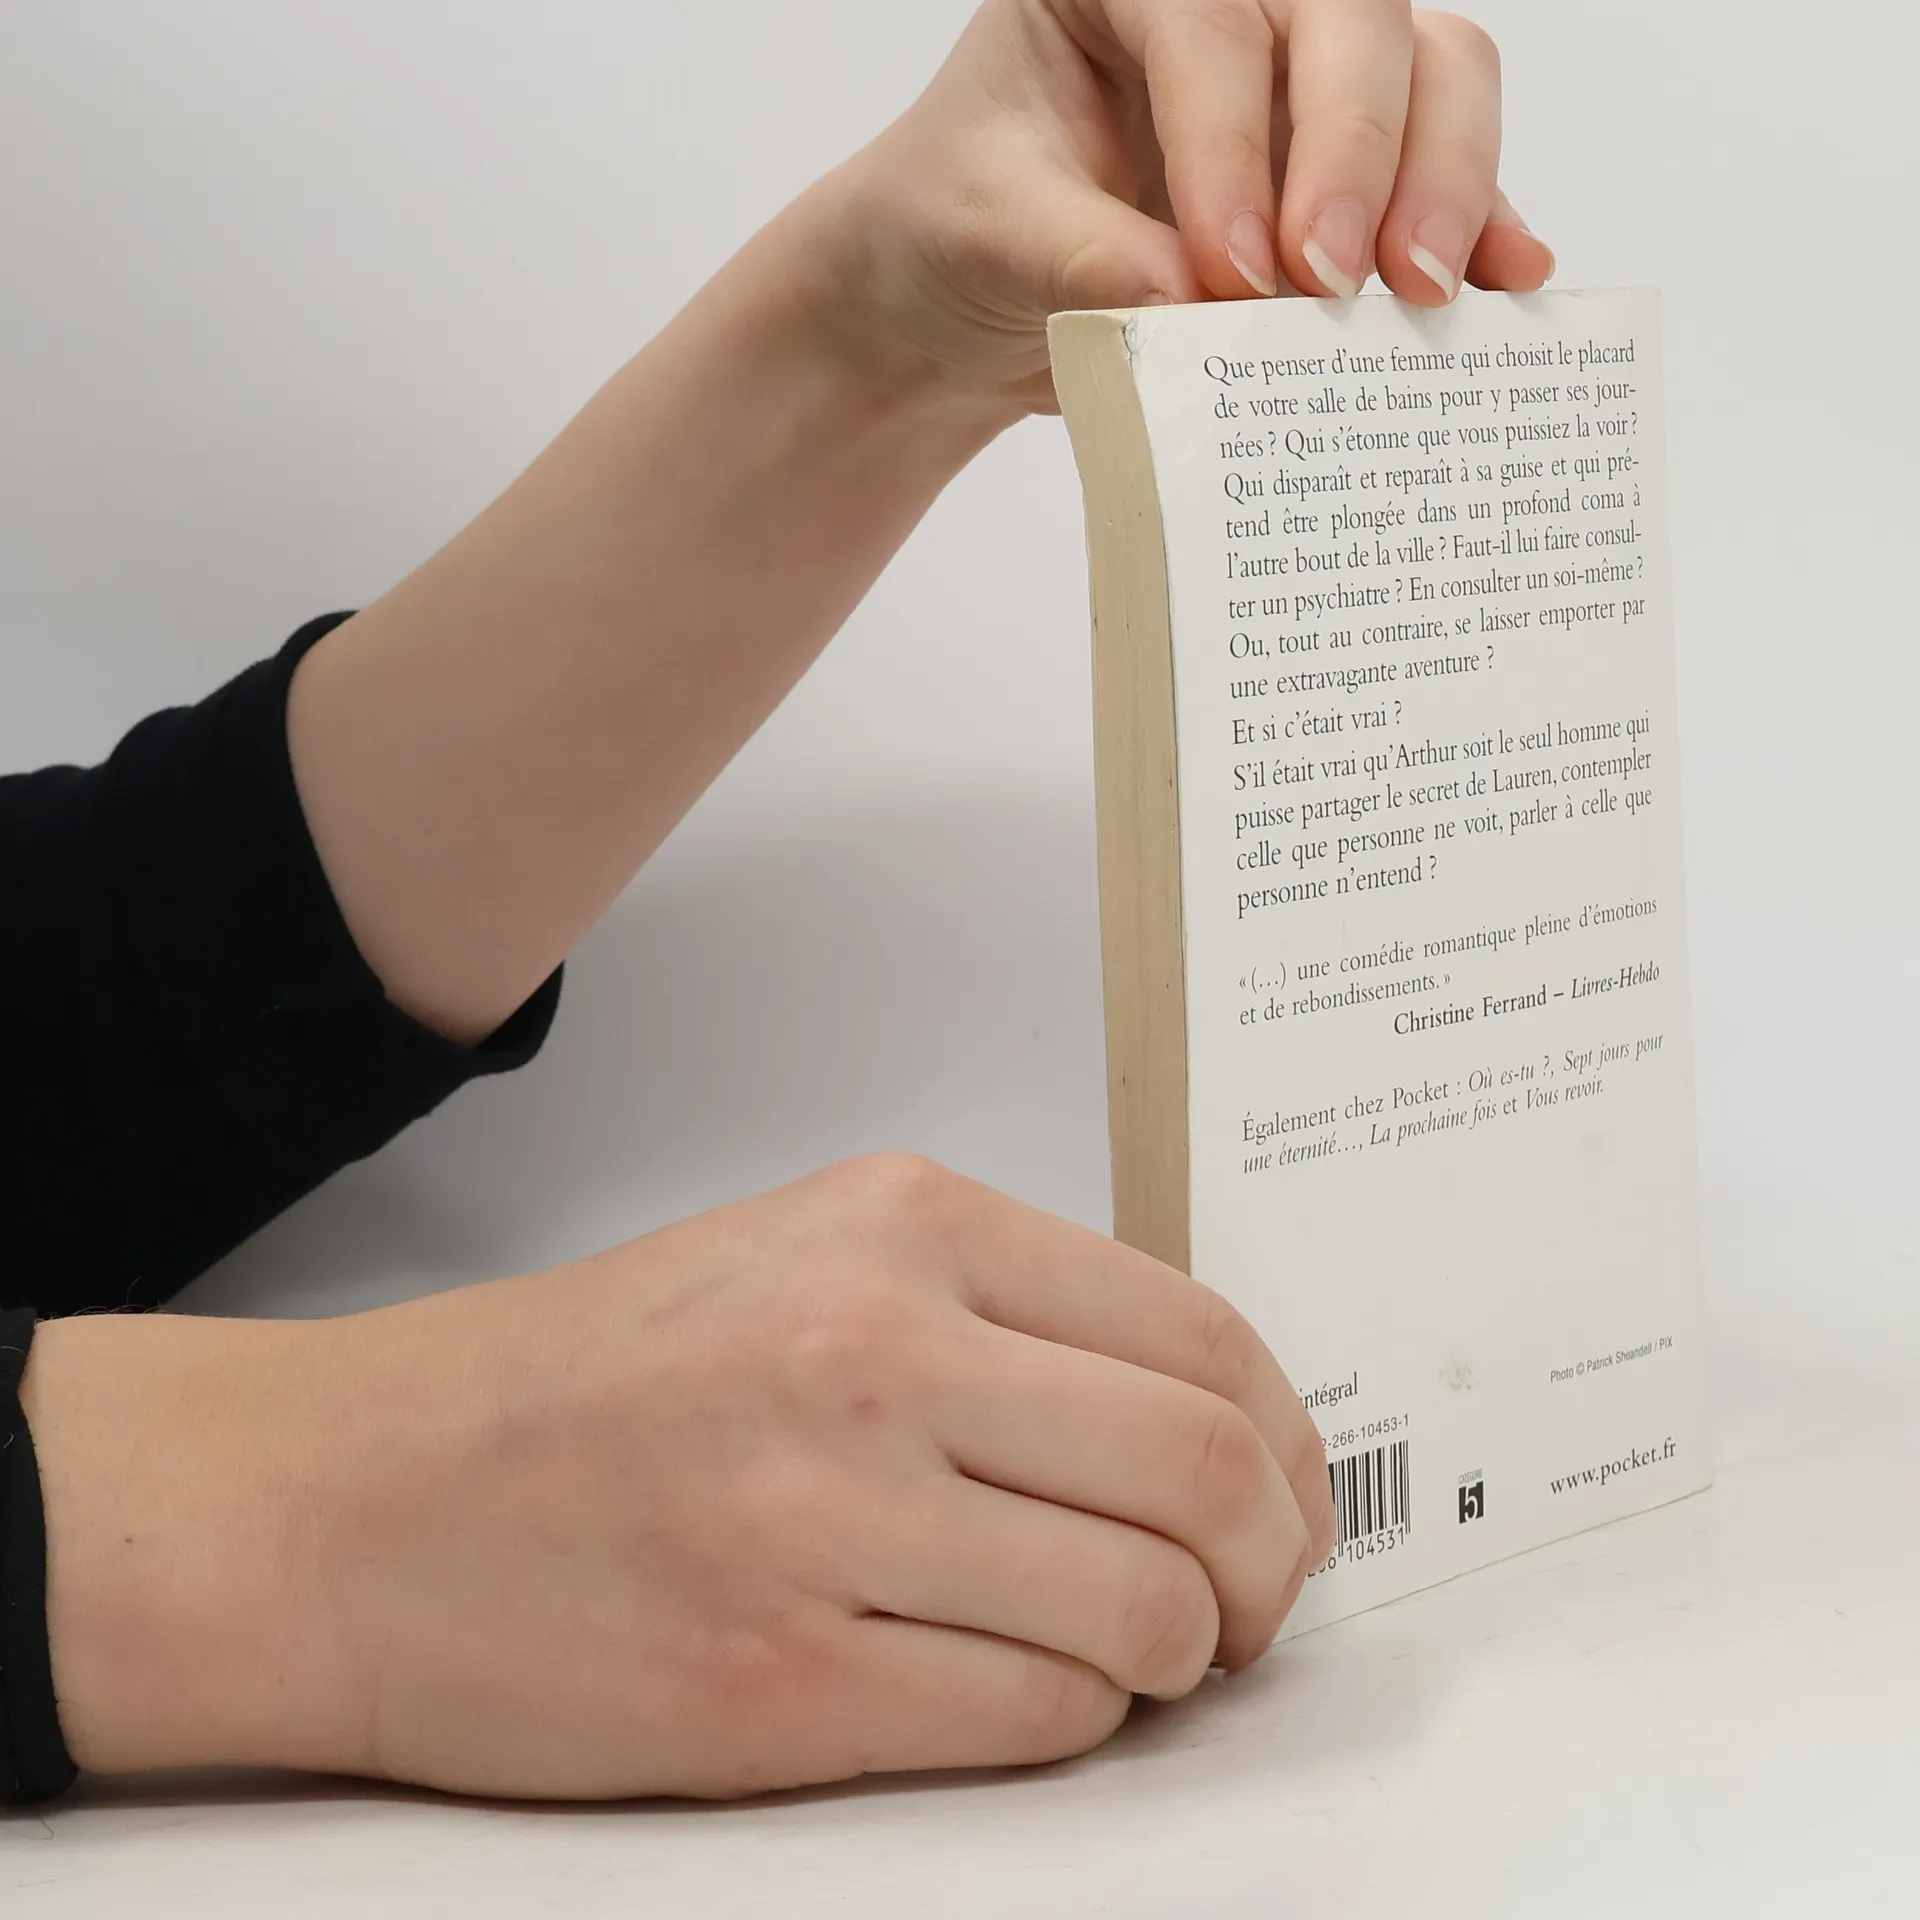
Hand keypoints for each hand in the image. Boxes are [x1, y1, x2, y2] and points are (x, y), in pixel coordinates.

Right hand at [28, 1156, 1333, 1798]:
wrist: (362, 1501)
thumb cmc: (585, 1388)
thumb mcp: (804, 1261)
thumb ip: (997, 1316)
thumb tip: (1192, 1418)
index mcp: (899, 1225)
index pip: (1199, 1335)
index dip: (1284, 1444)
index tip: (1284, 1501)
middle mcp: (875, 1348)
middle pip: (1207, 1472)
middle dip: (1267, 1567)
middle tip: (1243, 1606)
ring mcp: (830, 1518)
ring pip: (1146, 1613)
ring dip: (1176, 1656)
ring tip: (1130, 1655)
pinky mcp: (782, 1686)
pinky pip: (1038, 1718)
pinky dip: (1073, 1720)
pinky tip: (1018, 1690)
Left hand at [828, 0, 1554, 410]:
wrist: (959, 296)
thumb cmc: (958, 232)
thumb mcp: (987, 236)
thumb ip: (1082, 259)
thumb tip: (1189, 302)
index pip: (1209, 27)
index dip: (1232, 146)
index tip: (1234, 273)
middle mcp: (1234, 2)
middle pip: (1351, 22)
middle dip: (1359, 154)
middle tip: (1338, 283)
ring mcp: (1307, 77)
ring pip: (1430, 69)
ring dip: (1443, 179)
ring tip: (1421, 294)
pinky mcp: (1350, 165)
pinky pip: (1444, 164)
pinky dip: (1482, 221)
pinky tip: (1508, 280)